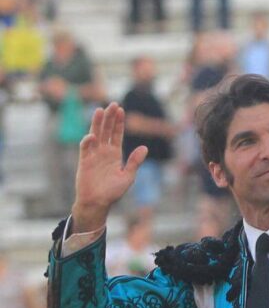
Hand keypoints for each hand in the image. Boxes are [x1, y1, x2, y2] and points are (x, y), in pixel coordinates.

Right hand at [72, 103, 146, 232]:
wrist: (98, 203)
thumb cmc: (113, 191)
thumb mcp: (128, 176)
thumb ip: (135, 162)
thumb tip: (144, 147)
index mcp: (115, 154)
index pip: (116, 134)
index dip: (118, 122)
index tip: (121, 110)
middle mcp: (103, 152)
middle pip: (106, 131)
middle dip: (109, 118)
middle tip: (113, 104)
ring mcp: (93, 155)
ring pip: (95, 135)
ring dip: (97, 123)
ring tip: (100, 111)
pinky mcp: (84, 161)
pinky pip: (85, 149)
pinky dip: (88, 142)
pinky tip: (92, 135)